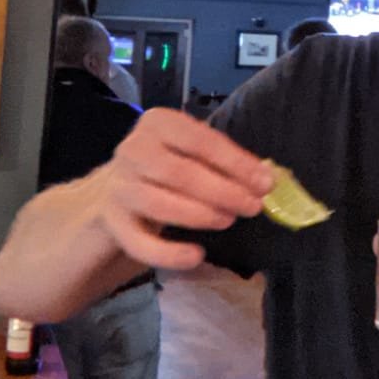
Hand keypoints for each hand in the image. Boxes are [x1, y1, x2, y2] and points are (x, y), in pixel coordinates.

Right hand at [90, 108, 273, 270]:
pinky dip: (168, 253)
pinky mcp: (113, 222)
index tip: (265, 183)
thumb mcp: (194, 152)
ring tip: (228, 220)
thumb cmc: (171, 166)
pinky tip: (196, 256)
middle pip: (179, 172)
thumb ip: (225, 162)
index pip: (200, 140)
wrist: (121, 188)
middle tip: (253, 207)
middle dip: (222, 191)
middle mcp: (133, 150)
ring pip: (159, 203)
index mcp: (158, 123)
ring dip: (199, 214)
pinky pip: (139, 243)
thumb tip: (266, 179)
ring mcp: (119, 186)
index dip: (235, 163)